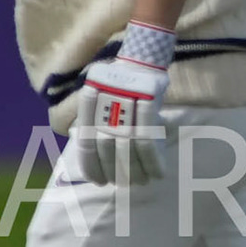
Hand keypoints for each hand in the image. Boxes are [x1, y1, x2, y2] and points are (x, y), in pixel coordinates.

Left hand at [74, 52, 168, 184]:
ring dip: (138, 170)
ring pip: (129, 148)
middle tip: (127, 184)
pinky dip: (154, 160)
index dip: (93, 167)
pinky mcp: (148, 103)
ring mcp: (127, 104)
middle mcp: (105, 106)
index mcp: (90, 107)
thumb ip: (92, 122)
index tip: (100, 183)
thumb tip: (88, 153)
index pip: (86, 145)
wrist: (142, 62)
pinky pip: (150, 140)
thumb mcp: (98, 98)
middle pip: (108, 149)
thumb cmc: (122, 85)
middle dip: (119, 172)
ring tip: (143, 182)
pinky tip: (158, 172)